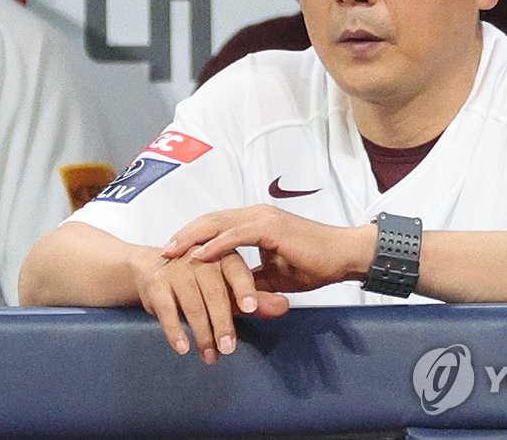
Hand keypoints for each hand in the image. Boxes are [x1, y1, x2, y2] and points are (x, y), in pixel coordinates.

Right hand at [134, 249, 287, 363]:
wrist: (152, 268)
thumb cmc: (199, 280)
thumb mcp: (229, 288)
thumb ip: (256, 299)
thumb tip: (284, 306)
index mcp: (222, 255)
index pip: (236, 271)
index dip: (244, 289)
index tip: (250, 309)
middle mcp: (199, 258)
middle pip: (214, 292)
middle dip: (222, 323)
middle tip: (229, 348)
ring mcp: (176, 269)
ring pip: (192, 304)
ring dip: (202, 334)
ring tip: (211, 356)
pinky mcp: (156, 283)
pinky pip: (167, 310)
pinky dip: (175, 331)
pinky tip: (183, 347)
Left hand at [163, 204, 375, 293]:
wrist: (344, 256)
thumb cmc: (314, 264)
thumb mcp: (273, 275)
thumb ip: (250, 279)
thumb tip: (229, 293)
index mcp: (255, 222)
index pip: (215, 225)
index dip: (192, 237)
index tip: (172, 253)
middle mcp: (255, 214)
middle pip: (209, 219)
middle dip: (184, 235)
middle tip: (162, 252)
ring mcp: (263, 218)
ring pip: (218, 223)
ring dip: (192, 238)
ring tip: (172, 252)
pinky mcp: (271, 228)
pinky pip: (236, 235)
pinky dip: (216, 245)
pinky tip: (199, 256)